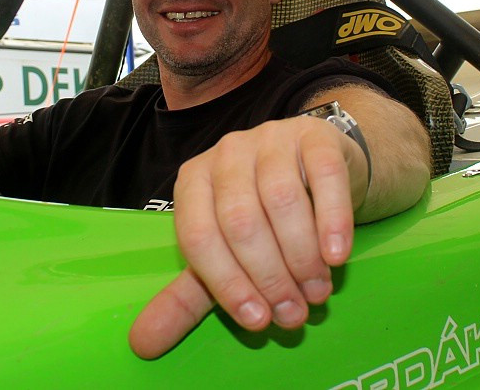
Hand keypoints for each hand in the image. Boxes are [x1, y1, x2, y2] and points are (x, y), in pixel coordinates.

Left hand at [128, 116, 367, 358]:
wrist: (319, 172)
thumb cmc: (265, 217)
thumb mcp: (224, 257)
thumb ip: (186, 299)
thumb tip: (143, 344)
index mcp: (194, 181)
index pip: (199, 237)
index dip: (228, 284)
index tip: (258, 320)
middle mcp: (226, 154)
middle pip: (240, 220)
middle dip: (269, 277)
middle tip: (295, 313)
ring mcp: (270, 139)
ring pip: (281, 199)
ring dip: (302, 256)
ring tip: (318, 291)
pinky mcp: (313, 134)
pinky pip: (322, 175)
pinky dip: (331, 220)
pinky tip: (336, 255)